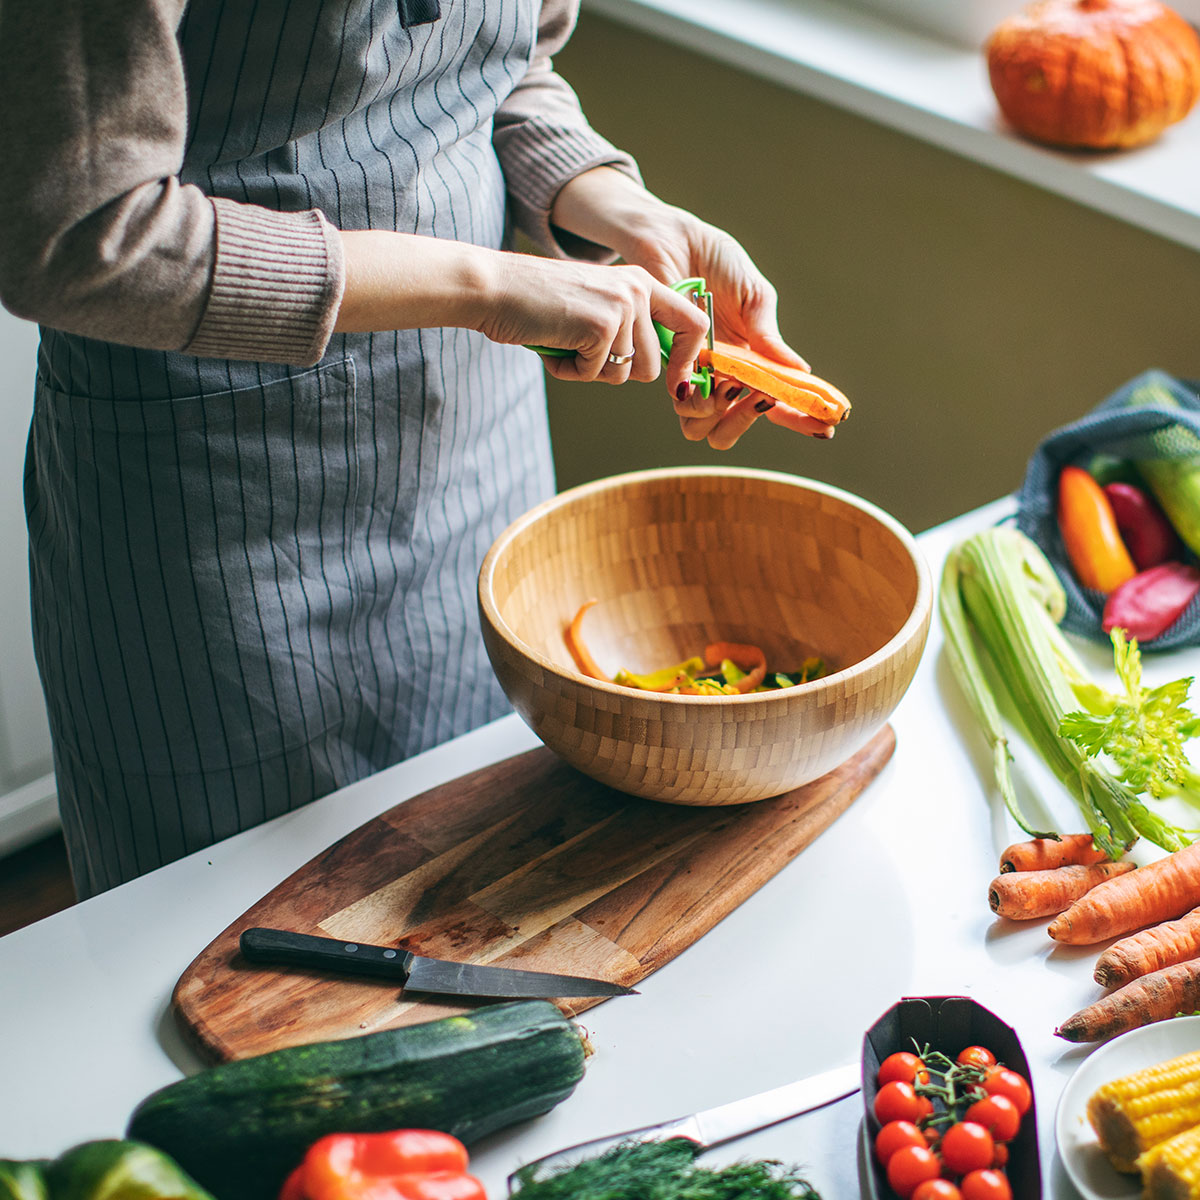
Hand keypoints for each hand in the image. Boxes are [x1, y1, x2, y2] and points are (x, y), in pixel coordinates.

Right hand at [473, 253, 708, 390]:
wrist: (496, 288)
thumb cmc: (538, 304)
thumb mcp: (595, 306)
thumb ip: (627, 329)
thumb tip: (656, 370)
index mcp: (642, 282)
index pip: (693, 323)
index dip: (687, 360)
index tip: (676, 386)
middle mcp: (639, 290)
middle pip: (651, 366)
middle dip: (616, 373)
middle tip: (584, 353)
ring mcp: (622, 307)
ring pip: (623, 375)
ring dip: (589, 372)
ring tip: (565, 343)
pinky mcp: (602, 327)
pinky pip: (594, 375)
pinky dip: (569, 371)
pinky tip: (554, 344)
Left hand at [551, 168, 831, 447]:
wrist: (673, 241)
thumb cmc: (716, 264)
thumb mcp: (755, 298)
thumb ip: (769, 337)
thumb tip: (800, 371)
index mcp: (750, 362)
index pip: (776, 401)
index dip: (799, 420)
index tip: (825, 429)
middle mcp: (720, 375)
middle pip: (732, 427)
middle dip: (749, 419)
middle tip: (762, 397)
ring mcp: (693, 374)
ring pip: (702, 425)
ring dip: (723, 413)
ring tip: (733, 383)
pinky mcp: (666, 364)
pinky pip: (681, 398)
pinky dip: (700, 392)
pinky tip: (713, 369)